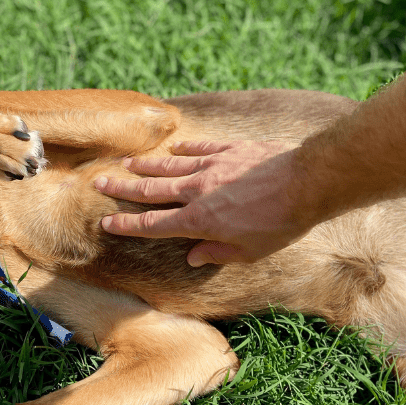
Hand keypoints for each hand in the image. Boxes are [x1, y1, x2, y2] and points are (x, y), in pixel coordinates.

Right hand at [93, 140, 315, 265]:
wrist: (306, 183)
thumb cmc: (280, 223)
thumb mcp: (249, 252)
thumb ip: (217, 253)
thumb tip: (193, 256)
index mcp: (199, 221)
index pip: (154, 224)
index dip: (128, 225)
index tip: (106, 223)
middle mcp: (197, 191)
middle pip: (151, 191)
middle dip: (122, 189)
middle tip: (100, 183)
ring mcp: (212, 166)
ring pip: (169, 166)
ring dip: (145, 166)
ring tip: (125, 163)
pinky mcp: (230, 150)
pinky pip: (200, 148)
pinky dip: (184, 149)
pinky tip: (174, 149)